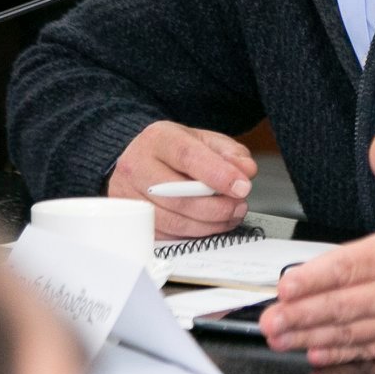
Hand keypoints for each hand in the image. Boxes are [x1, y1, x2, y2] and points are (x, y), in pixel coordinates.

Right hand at [107, 120, 255, 237]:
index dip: (218, 174)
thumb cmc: (178, 151)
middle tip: (240, 206)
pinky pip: (165, 235)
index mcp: (158, 139)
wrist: (144, 159)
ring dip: (208, 224)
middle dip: (217, 206)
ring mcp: (128, 195)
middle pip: (178, 195)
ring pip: (172, 220)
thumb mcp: (208, 141)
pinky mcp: (131, 220)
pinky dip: (193, 234)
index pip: (188, 157)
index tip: (242, 187)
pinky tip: (209, 224)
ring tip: (230, 216)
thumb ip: (231, 154)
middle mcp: (136, 166)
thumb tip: (246, 171)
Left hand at [261, 131, 374, 364]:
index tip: (286, 284)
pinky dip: (342, 354)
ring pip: (350, 331)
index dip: (314, 278)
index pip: (348, 267)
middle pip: (341, 305)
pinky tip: (318, 353)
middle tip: (269, 319)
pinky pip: (370, 349)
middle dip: (300, 314)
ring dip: (311, 336)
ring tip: (281, 338)